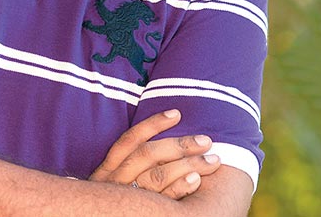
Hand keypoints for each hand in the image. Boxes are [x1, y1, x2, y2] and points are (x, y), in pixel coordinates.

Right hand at [89, 109, 221, 198]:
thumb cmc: (114, 199)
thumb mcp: (111, 180)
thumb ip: (128, 163)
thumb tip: (159, 141)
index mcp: (108, 168)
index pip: (130, 140)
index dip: (153, 124)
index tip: (176, 114)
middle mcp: (115, 180)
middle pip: (148, 155)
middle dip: (179, 145)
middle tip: (206, 141)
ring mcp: (129, 197)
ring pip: (158, 176)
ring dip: (187, 165)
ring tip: (212, 160)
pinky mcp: (141, 212)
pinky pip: (163, 200)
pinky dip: (180, 188)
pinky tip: (196, 179)